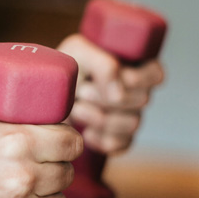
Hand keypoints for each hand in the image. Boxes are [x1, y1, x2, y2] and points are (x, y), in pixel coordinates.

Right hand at [0, 99, 82, 197]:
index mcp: (17, 142)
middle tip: (32, 172)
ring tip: (19, 197)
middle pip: (66, 174)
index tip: (57, 148)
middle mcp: (22, 179)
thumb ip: (1, 95)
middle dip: (53, 171)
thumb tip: (30, 81)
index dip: (66, 145)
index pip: (72, 143)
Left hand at [58, 34, 164, 153]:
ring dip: (99, 117)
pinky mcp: (117, 139)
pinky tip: (84, 131)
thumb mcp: (77, 52)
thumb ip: (102, 65)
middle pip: (142, 100)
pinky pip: (119, 145)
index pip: (155, 75)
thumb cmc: (64, 69)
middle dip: (106, 97)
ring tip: (76, 109)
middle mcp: (136, 92)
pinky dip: (99, 139)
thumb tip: (119, 94)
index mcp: (134, 66)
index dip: (136, 79)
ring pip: (132, 124)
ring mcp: (128, 117)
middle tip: (81, 92)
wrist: (43, 97)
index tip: (108, 78)